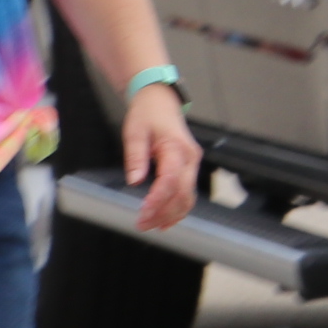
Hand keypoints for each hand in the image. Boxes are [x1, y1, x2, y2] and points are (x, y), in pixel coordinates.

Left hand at [117, 83, 203, 232]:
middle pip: (182, 194)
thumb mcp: (134, 131)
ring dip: (170, 215)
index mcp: (176, 147)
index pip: (170, 180)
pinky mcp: (189, 168)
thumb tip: (134, 181)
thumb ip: (135, 157)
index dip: (157, 200)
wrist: (161, 101)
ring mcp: (193, 164)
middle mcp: (190, 158)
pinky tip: (165, 221)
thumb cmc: (147, 114)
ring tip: (150, 226)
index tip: (142, 213)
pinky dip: (178, 210)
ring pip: (188, 198)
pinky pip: (187, 194)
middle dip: (162, 213)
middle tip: (141, 224)